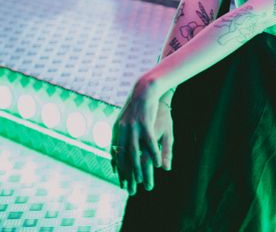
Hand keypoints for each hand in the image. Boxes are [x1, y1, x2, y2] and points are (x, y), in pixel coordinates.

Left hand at [110, 76, 164, 194]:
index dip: (118, 168)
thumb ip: (121, 136)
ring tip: (142, 181)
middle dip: (125, 175)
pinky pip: (149, 142)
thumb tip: (114, 150)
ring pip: (134, 152)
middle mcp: (122, 130)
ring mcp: (133, 126)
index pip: (115, 154)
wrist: (145, 88)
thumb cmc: (137, 106)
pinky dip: (153, 153)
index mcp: (116, 130)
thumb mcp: (126, 120)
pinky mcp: (145, 122)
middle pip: (122, 157)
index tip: (121, 181)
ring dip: (138, 169)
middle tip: (129, 189)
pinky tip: (158, 163)